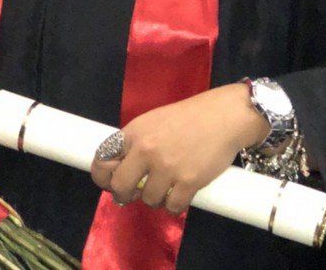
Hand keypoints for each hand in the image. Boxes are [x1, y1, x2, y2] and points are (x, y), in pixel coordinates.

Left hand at [91, 83, 268, 213]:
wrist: (223, 117)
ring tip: (166, 186)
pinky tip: (180, 194)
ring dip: (156, 198)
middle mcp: (146, 149)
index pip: (103, 159)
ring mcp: (167, 167)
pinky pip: (172, 207)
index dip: (102, 176)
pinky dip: (175, 205)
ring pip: (148, 200)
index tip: (108, 182)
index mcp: (134, 132)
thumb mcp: (153, 122)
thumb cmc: (187, 117)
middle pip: (120, 187)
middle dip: (125, 194)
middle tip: (134, 193)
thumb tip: (120, 169)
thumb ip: (135, 143)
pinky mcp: (188, 182)